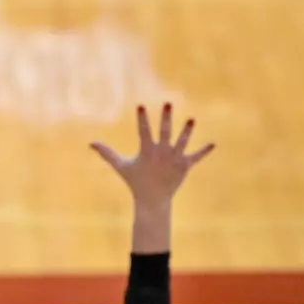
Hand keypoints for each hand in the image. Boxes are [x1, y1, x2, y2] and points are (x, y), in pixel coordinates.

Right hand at [91, 103, 213, 209]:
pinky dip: (204, 151)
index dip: (142, 118)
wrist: (153, 199)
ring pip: (182, 142)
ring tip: (191, 119)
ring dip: (187, 131)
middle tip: (168, 103)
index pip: (143, 130)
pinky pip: (196, 157)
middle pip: (165, 131)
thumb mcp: (120, 166)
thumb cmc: (135, 181)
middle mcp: (162, 153)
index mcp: (147, 151)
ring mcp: (175, 159)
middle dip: (166, 117)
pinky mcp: (185, 166)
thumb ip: (107, 153)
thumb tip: (90, 143)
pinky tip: (212, 144)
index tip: (141, 105)